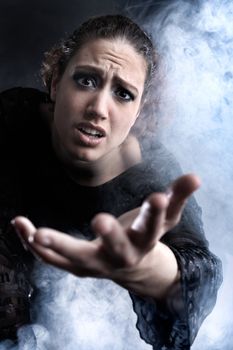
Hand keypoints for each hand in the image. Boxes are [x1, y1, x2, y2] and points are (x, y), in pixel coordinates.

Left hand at [12, 174, 199, 298]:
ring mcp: (97, 264)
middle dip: (111, 235)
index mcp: (144, 241)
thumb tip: (196, 176)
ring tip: (34, 231)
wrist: (134, 268)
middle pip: (116, 248)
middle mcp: (121, 256)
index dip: (155, 212)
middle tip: (100, 220)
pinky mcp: (77, 265)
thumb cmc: (147, 236)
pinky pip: (54, 259)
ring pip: (75, 258)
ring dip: (55, 244)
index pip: (152, 226)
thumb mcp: (167, 218)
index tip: (157, 195)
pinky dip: (36, 243)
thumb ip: (178, 196)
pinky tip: (20, 225)